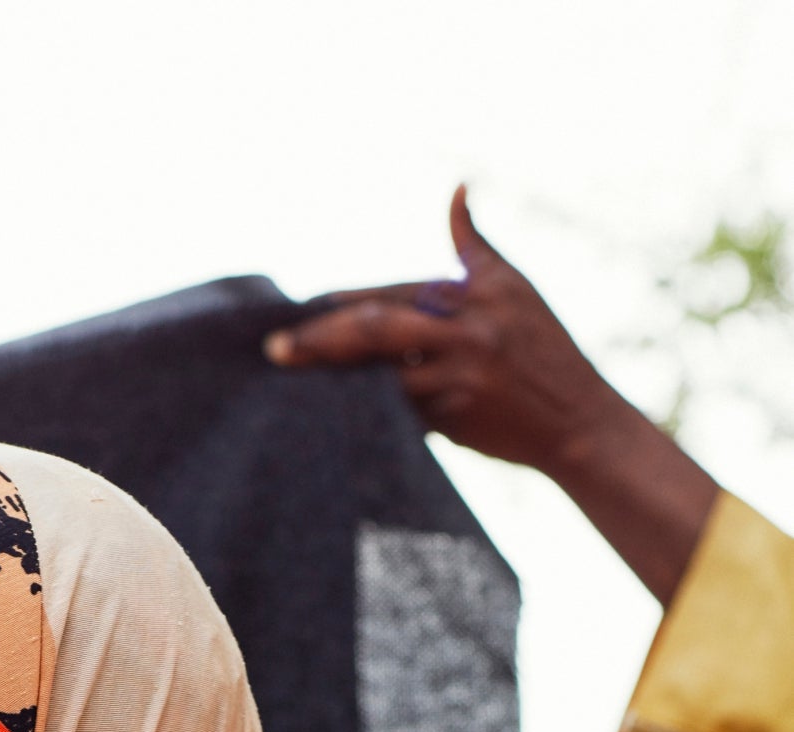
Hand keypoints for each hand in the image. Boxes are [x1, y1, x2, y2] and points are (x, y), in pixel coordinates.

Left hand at [263, 186, 618, 474]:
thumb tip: (457, 189)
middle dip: (322, 338)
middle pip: (377, 328)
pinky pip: (399, 416)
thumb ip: (473, 244)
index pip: (393, 291)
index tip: (306, 308)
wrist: (579, 419)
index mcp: (478, 289)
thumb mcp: (515, 286)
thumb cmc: (543, 350)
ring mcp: (461, 375)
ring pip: (381, 376)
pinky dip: (367, 414)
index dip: (345, 301)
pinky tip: (332, 417)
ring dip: (334, 380)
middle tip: (275, 349)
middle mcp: (468, 328)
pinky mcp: (457, 419)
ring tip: (292, 383)